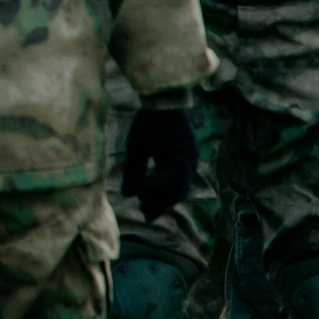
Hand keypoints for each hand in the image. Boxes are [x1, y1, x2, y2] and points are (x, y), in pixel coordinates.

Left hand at [120, 107, 198, 223]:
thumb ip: (133, 170)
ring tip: (147, 212)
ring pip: (181, 189)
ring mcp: (190, 161)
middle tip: (144, 215)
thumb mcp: (137, 144)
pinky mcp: (186, 161)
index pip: (168, 178)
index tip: (137, 198)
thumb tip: (127, 196)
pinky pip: (180, 182)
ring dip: (165, 201)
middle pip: (178, 190)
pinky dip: (168, 192)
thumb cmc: (149, 121)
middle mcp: (189, 161)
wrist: (165, 103)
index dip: (153, 189)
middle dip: (161, 203)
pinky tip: (153, 198)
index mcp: (180, 154)